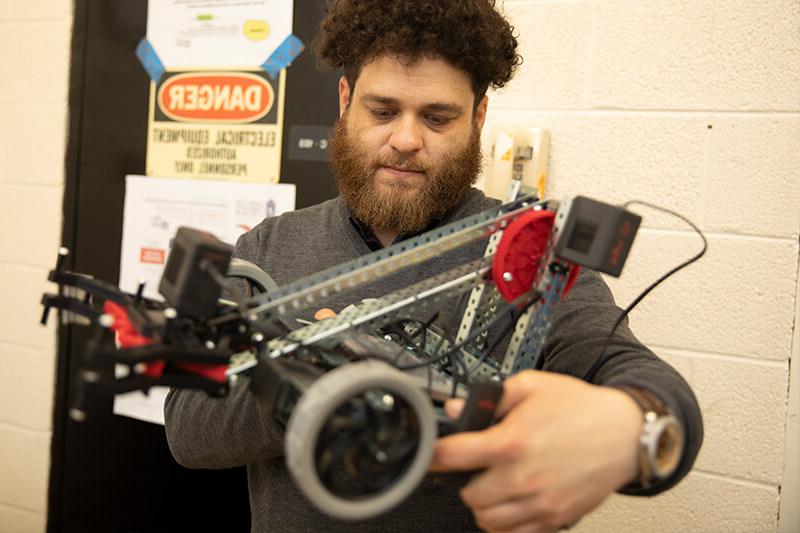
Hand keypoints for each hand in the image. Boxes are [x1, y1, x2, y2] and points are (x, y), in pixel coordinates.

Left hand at [429, 370, 641, 532]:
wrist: (624, 433)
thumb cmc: (580, 408)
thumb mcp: (532, 386)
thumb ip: (490, 397)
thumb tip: (457, 408)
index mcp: (512, 442)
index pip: (453, 456)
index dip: (435, 453)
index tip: (432, 452)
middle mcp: (523, 477)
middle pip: (467, 494)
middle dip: (465, 479)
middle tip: (475, 465)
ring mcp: (539, 503)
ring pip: (487, 520)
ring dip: (482, 503)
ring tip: (491, 484)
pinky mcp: (555, 518)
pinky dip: (504, 523)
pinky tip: (510, 502)